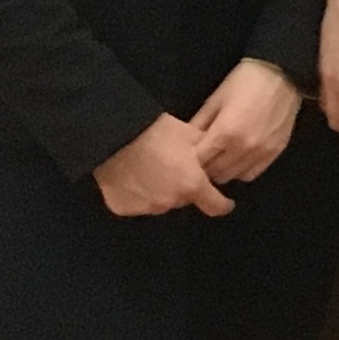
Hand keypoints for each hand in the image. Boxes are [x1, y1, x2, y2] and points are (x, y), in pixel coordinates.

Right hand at [94, 114, 234, 218]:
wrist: (112, 137)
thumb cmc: (155, 131)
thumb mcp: (190, 134)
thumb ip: (207, 150)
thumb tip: (218, 155)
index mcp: (191, 185)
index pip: (216, 206)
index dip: (223, 204)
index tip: (225, 202)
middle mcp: (170, 202)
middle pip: (184, 199)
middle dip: (185, 187)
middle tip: (176, 169)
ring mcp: (144, 208)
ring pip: (161, 202)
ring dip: (162, 191)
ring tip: (152, 170)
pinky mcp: (122, 208)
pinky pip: (137, 203)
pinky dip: (139, 194)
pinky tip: (134, 177)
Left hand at [185, 58, 299, 184]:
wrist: (282, 73)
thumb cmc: (245, 81)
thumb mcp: (216, 98)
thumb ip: (199, 122)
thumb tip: (185, 139)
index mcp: (225, 133)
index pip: (199, 160)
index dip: (191, 158)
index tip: (190, 152)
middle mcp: (243, 148)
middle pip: (215, 172)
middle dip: (206, 166)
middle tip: (204, 154)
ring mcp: (261, 152)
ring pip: (233, 176)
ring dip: (223, 169)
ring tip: (221, 156)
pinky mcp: (275, 152)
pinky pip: (252, 173)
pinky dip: (241, 169)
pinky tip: (238, 157)